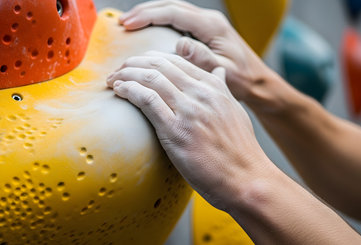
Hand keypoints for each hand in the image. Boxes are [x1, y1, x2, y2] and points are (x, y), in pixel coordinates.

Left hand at [106, 52, 270, 209]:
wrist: (247, 179)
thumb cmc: (240, 150)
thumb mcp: (235, 111)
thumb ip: (222, 89)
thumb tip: (218, 72)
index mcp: (213, 87)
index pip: (175, 60)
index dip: (150, 59)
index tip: (136, 66)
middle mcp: (201, 94)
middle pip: (159, 65)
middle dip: (133, 64)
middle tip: (118, 71)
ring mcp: (189, 111)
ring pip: (150, 78)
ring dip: (126, 75)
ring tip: (113, 80)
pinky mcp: (176, 132)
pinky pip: (147, 100)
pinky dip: (129, 91)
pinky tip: (119, 91)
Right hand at [118, 0, 275, 100]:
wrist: (258, 81)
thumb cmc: (243, 80)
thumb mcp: (224, 72)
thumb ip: (203, 58)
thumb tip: (180, 44)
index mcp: (212, 26)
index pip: (174, 13)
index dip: (149, 17)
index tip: (128, 25)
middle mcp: (209, 20)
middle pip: (171, 6)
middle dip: (145, 12)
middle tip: (123, 22)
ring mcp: (207, 24)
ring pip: (174, 9)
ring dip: (151, 14)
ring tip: (130, 23)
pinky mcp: (205, 31)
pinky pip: (178, 19)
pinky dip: (160, 21)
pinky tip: (149, 29)